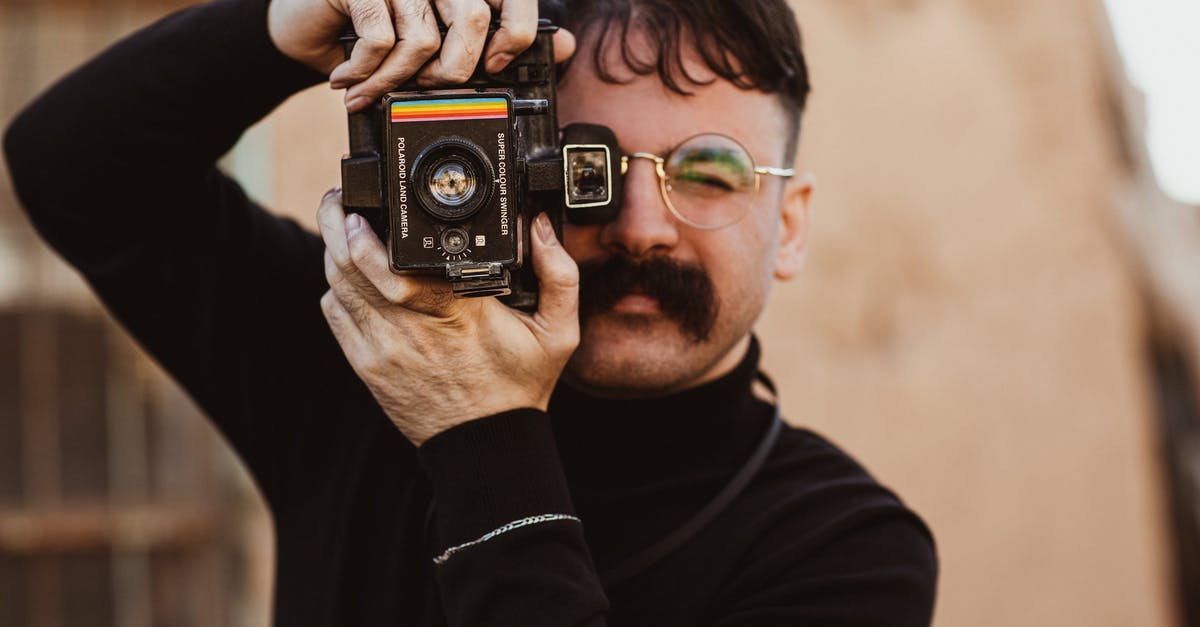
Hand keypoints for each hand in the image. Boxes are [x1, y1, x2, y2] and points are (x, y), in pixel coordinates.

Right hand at [267, 0, 576, 110]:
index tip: (494, 65)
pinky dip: (365, 73)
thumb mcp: (440, 39)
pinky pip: (381, 40)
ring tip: (372, 93)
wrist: (301, 24)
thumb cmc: (376, 30)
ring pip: (424, 39)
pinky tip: (347, 79)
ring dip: (395, 82)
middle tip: (422, 91)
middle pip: (474, 20)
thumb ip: (498, 39)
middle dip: (452, 73)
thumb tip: (565, 45)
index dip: (516, 36)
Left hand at [315, 190, 579, 445]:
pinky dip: (336, 286)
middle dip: (337, 222)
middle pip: (352, 265)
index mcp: (459, 312)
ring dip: (333, 249)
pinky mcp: (366, 364)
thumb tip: (541, 226)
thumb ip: (559, 274)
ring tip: (339, 223)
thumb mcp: (558, 333)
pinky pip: (335, 312)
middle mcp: (412, 327)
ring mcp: (383, 347)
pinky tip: (348, 271)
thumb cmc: (519, 386)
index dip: (369, 232)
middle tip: (340, 198)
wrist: (484, 445)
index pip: (397, 266)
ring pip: (337, 284)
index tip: (368, 203)